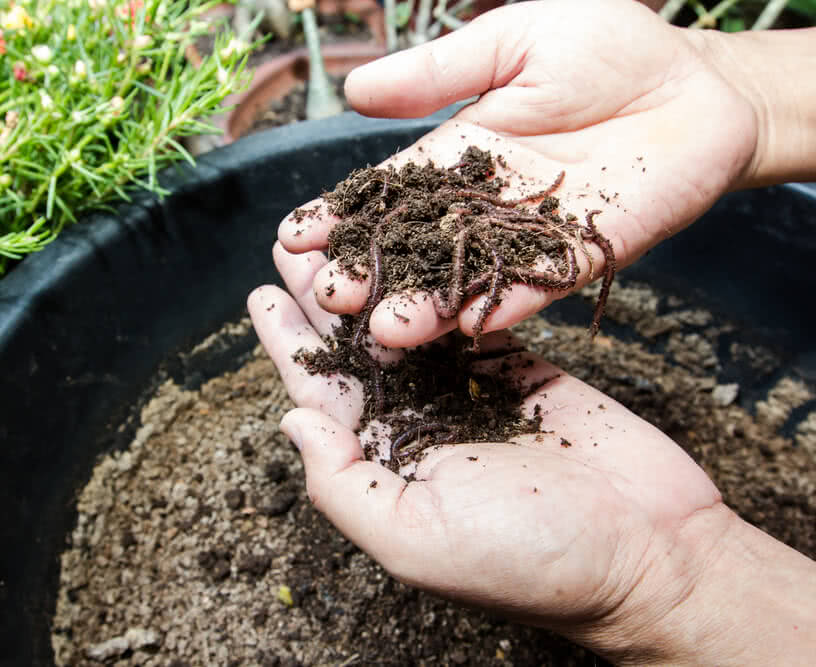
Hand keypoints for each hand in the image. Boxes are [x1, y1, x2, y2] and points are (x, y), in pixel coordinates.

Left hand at [247, 245, 815, 663]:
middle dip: (322, 295)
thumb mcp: (414, 537)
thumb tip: (291, 421)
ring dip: (374, 277)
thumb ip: (343, 484)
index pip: (321, 393)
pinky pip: (469, 315)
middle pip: (356, 346)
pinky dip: (440, 282)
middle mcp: (419, 422)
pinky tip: (415, 244)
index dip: (289, 342)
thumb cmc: (530, 557)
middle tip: (292, 241)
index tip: (259, 293)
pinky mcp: (521, 366)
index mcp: (385, 462)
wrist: (646, 549)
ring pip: (406, 322)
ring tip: (342, 230)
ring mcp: (469, 391)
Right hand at [279, 0, 759, 348]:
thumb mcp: (510, 41)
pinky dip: (505, 304)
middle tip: (327, 297)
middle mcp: (484, 205)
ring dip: (429, 305)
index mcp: (458, 155)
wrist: (696, 80)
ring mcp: (532, 235)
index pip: (389, 192)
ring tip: (383, 331)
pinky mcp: (585, 253)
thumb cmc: (606, 46)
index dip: (342, 215)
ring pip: (471, 277)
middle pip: (419, 247)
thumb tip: (354, 91)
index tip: (294, 238)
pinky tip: (466, 328)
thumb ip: (437, 73)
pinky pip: (540, 282)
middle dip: (374, 272)